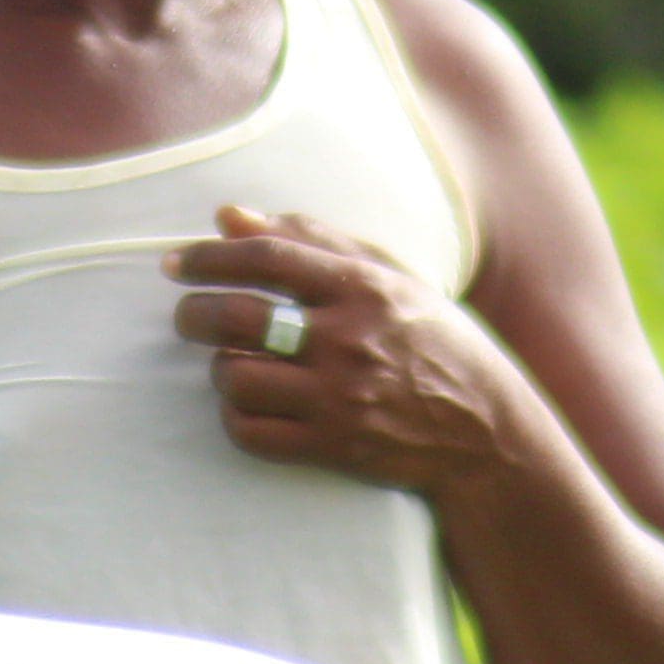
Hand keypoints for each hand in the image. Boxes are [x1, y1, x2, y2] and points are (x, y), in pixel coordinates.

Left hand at [168, 203, 532, 496]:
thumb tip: (229, 217)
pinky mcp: (333, 446)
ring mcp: (340, 396)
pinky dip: (235, 417)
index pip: (268, 257)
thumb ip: (313, 242)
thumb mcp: (392, 279)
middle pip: (237, 316)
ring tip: (233, 365)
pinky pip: (248, 431)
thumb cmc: (434, 345)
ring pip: (234, 376)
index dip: (209, 257)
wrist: (488, 435)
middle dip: (193, 313)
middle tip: (189, 316)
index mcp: (366, 287)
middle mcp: (350, 339)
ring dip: (219, 369)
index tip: (176, 263)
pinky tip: (249, 406)